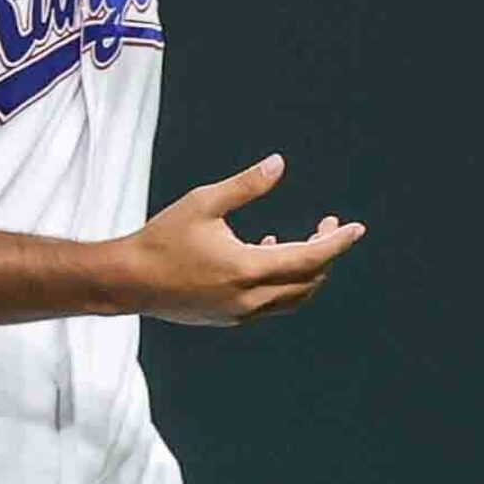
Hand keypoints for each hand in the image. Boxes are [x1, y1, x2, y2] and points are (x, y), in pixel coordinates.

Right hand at [113, 153, 362, 326]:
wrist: (128, 281)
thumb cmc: (162, 238)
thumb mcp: (204, 203)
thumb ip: (246, 186)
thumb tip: (278, 164)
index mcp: (248, 269)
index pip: (310, 258)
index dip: (337, 242)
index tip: (355, 228)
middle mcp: (250, 298)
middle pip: (308, 281)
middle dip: (325, 254)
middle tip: (326, 226)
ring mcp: (240, 313)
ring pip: (293, 298)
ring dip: (306, 272)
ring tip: (301, 241)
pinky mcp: (229, 319)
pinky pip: (271, 303)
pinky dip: (282, 282)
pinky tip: (266, 252)